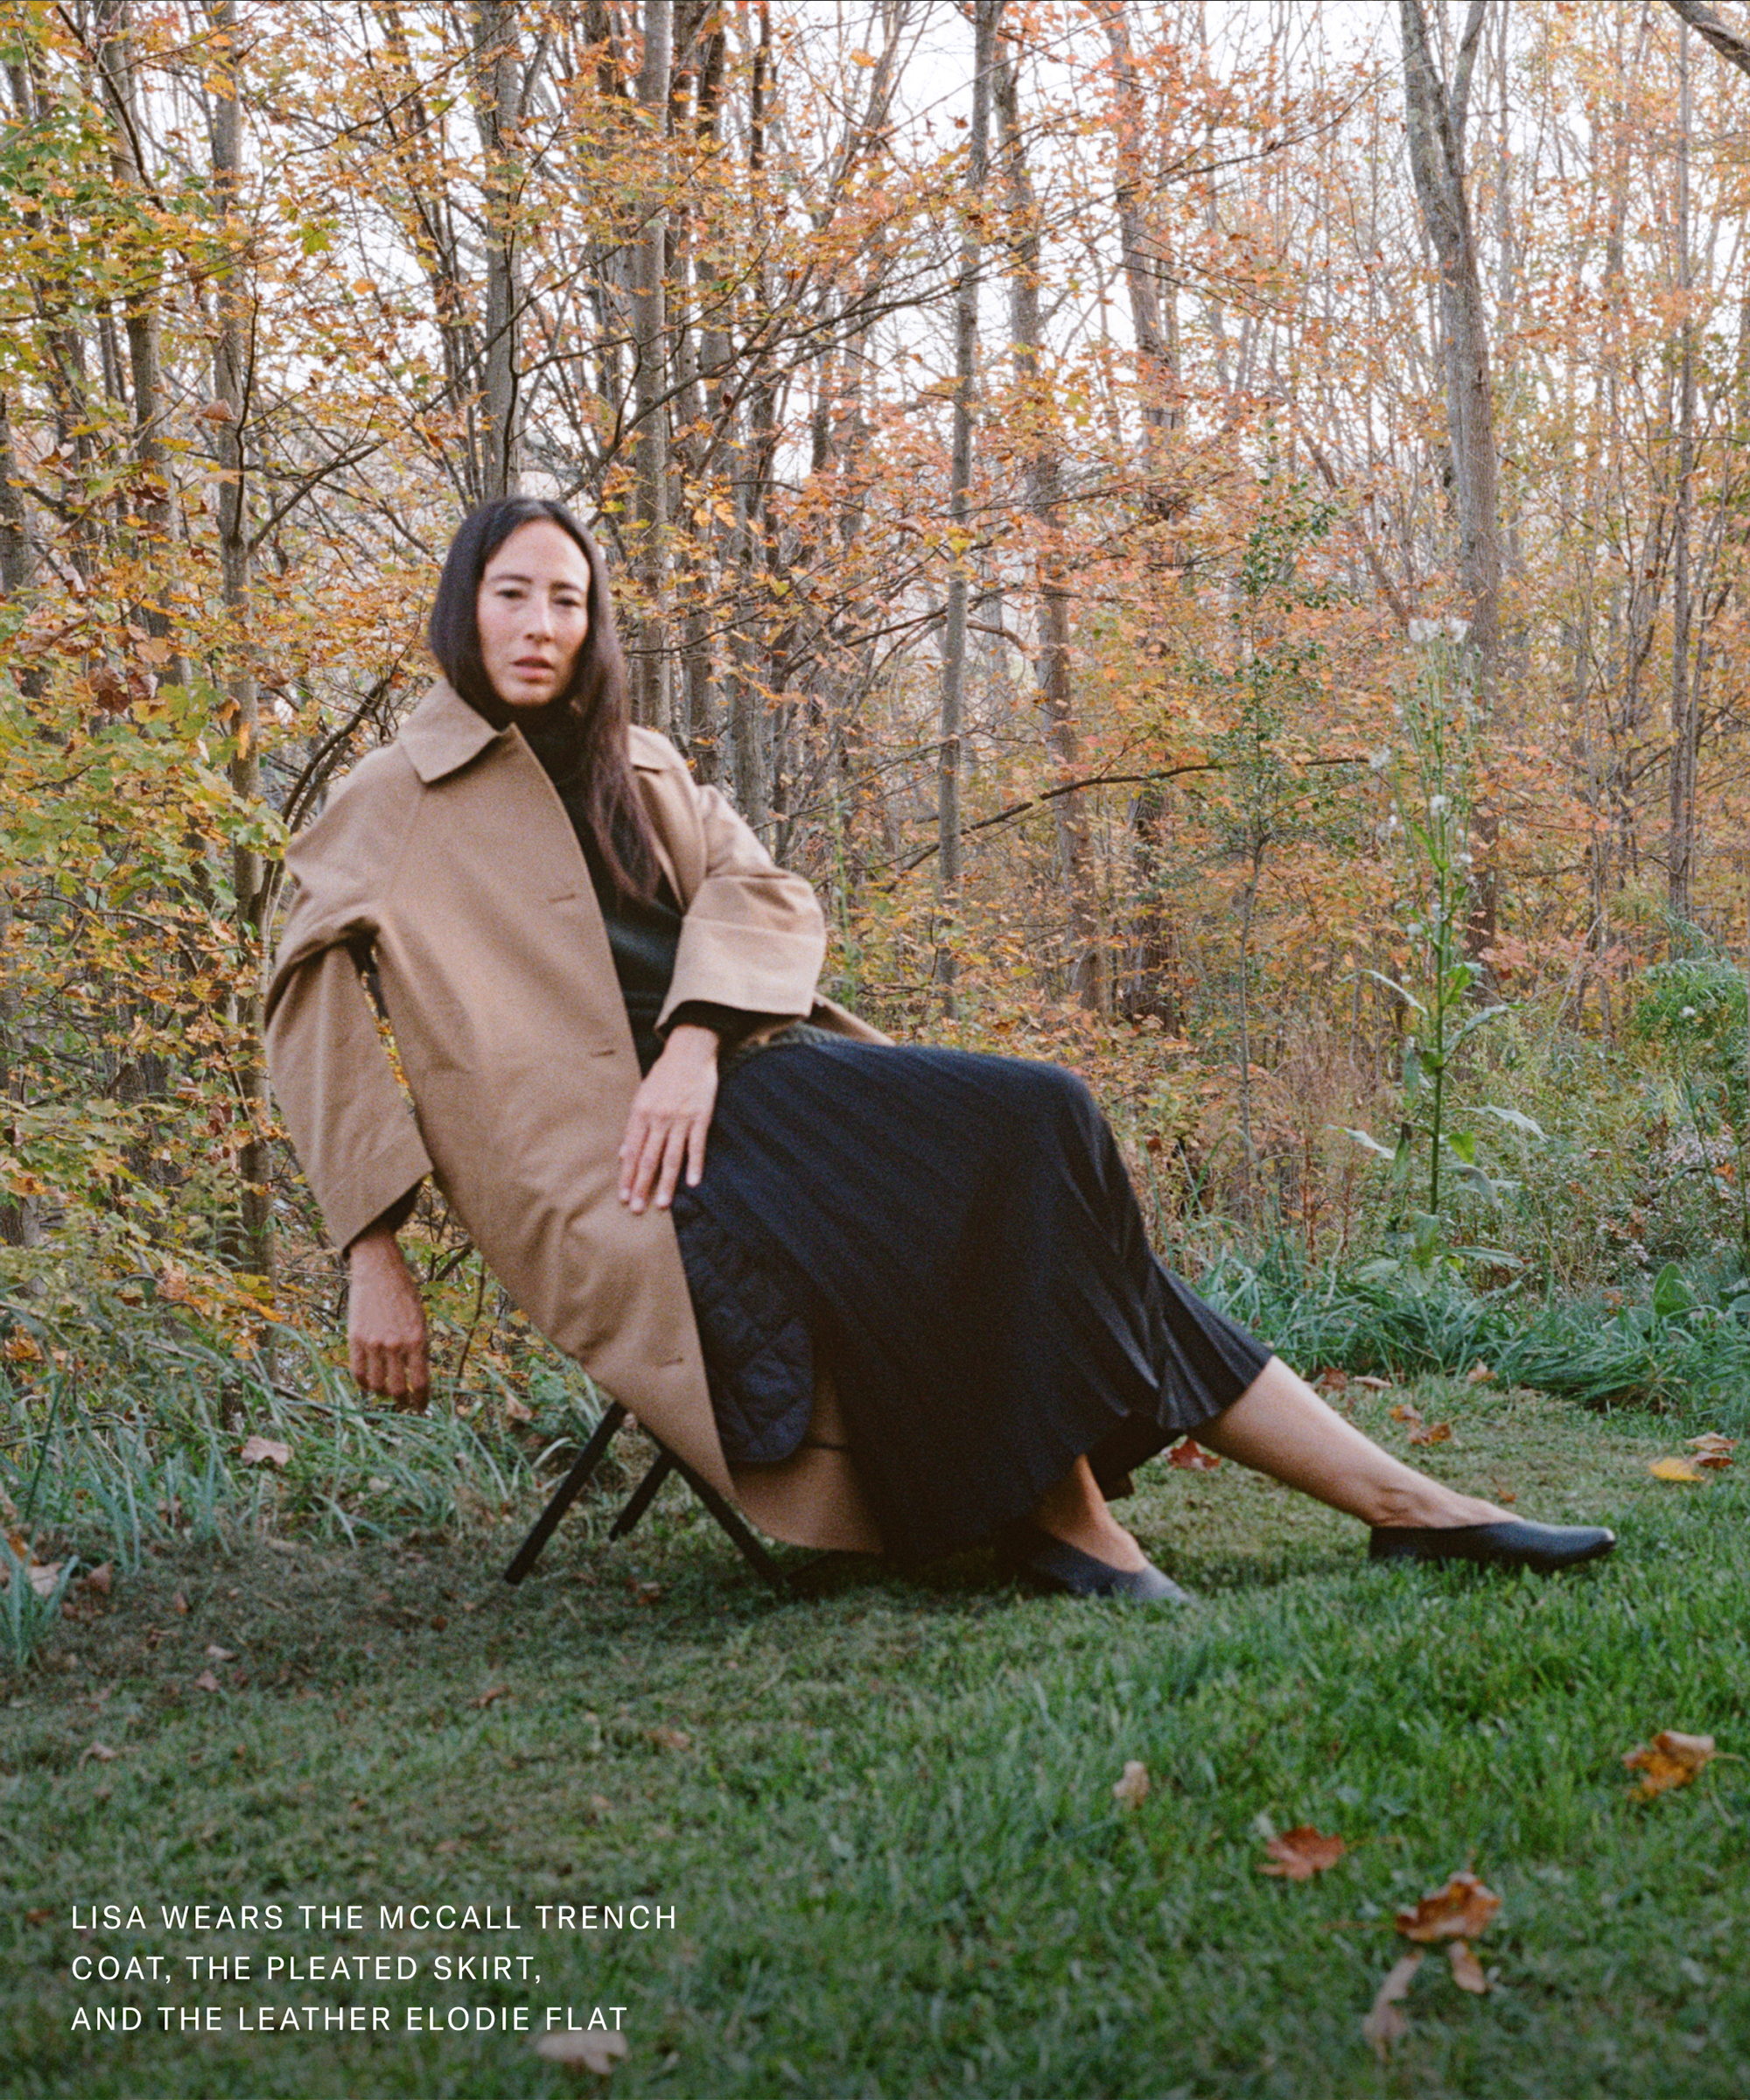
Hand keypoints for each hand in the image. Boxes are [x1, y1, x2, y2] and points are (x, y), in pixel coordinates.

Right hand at [346, 1224, 430, 1408]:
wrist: (380, 1273)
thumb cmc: (405, 1297)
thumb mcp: (420, 1321)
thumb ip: (419, 1349)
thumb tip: (417, 1379)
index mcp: (417, 1339)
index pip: (421, 1382)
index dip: (421, 1400)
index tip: (421, 1407)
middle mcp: (395, 1344)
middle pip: (398, 1389)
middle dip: (403, 1401)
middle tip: (404, 1403)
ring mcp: (373, 1343)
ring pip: (377, 1385)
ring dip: (383, 1394)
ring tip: (388, 1393)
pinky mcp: (355, 1339)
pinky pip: (357, 1373)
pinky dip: (364, 1384)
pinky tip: (370, 1385)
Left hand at [619, 1023, 718, 1213]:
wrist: (689, 1051)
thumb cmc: (664, 1075)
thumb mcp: (641, 1096)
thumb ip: (633, 1127)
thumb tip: (623, 1154)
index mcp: (640, 1113)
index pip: (632, 1152)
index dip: (627, 1176)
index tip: (623, 1197)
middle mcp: (658, 1118)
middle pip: (649, 1159)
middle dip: (641, 1186)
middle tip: (637, 1209)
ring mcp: (680, 1118)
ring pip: (671, 1157)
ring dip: (666, 1183)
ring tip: (662, 1204)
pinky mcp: (701, 1116)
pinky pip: (697, 1145)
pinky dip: (695, 1165)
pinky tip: (693, 1182)